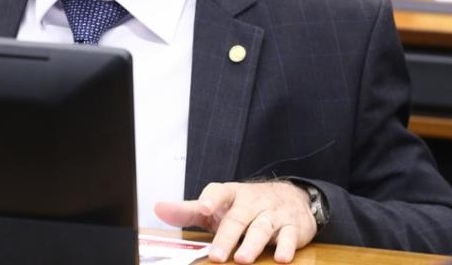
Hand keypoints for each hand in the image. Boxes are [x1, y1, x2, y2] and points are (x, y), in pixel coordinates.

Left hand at [154, 181, 316, 263]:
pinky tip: (280, 258)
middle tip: (216, 256)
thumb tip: (158, 208)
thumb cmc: (246, 205)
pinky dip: (286, 247)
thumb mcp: (218, 204)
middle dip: (227, 237)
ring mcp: (273, 214)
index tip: (203, 208)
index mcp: (231, 195)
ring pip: (262, 228)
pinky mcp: (293, 227)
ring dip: (253, 244)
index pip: (219, 193)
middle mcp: (252, 202)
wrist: (291, 196)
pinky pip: (290, 237)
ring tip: (242, 259)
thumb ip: (189, 210)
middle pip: (238, 218)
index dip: (211, 200)